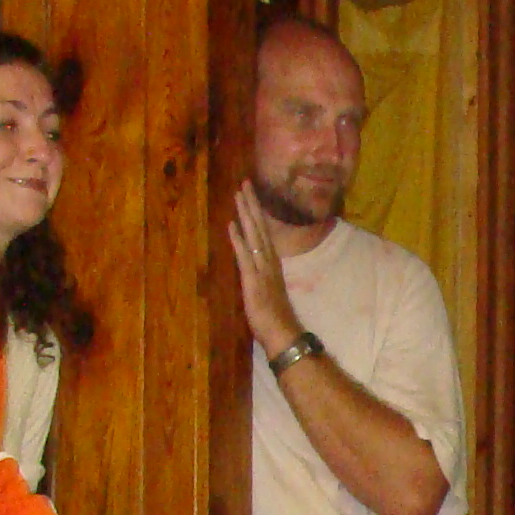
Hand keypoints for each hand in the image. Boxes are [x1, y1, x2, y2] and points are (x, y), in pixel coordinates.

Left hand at [227, 187, 296, 354]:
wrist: (283, 332)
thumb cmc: (274, 316)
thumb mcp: (267, 289)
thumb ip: (260, 274)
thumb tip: (253, 263)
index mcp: (271, 262)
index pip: (264, 231)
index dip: (257, 212)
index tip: (251, 193)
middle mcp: (269, 260)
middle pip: (260, 226)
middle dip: (252, 204)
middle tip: (245, 183)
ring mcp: (262, 268)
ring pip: (254, 235)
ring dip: (246, 214)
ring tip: (239, 195)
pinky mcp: (253, 279)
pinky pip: (245, 256)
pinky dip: (238, 240)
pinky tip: (232, 225)